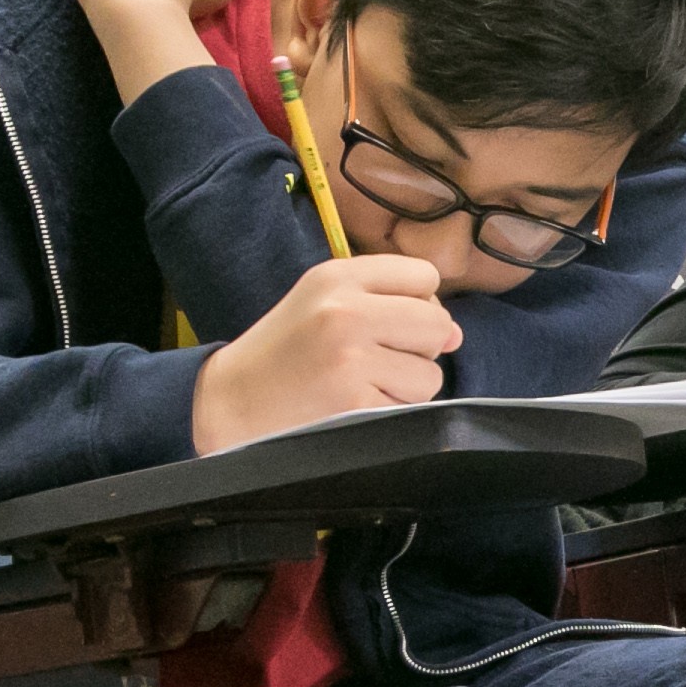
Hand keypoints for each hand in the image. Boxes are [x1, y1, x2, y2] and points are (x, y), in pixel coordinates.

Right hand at [189, 255, 462, 451]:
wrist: (230, 401)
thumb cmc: (285, 350)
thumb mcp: (323, 300)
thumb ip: (390, 301)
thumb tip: (454, 333)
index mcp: (337, 276)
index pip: (425, 275)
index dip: (418, 302)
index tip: (389, 321)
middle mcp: (346, 311)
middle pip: (436, 323)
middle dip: (420, 347)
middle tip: (379, 357)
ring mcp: (351, 359)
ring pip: (430, 373)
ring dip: (407, 385)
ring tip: (363, 383)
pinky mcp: (354, 403)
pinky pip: (410, 407)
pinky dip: (391, 410)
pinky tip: (355, 404)